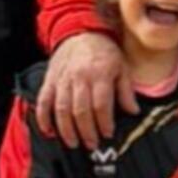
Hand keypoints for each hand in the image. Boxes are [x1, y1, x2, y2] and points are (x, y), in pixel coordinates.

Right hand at [38, 32, 133, 149]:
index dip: (104, 122)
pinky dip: (44, 118)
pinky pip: (44, 101)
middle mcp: (79, 77)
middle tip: (92, 144)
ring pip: (61, 109)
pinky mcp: (50, 80)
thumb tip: (133, 111)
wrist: (81, 32)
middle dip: (86, 131)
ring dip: (67, 129)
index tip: (108, 134)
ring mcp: (62, 79)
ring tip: (74, 142)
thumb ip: (126, 91)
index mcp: (100, 74)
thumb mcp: (122, 68)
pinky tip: (48, 131)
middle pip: (81, 110)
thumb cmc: (104, 53)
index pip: (101, 104)